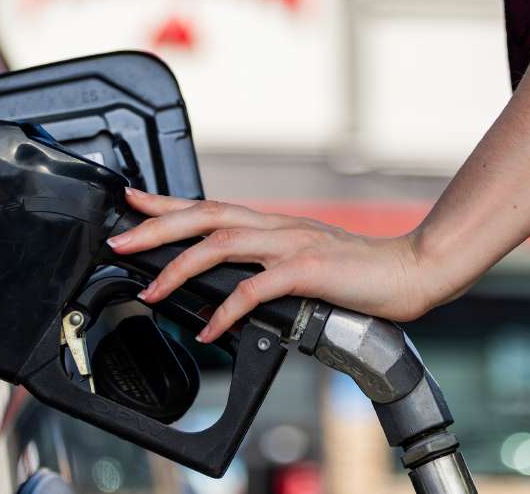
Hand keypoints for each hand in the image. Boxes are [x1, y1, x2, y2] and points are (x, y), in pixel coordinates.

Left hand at [107, 189, 448, 342]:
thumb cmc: (359, 273)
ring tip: (152, 291)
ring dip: (180, 268)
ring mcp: (291, 244)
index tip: (131, 201)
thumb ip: (266, 267)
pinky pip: (255, 288)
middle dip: (156, 227)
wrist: (409, 272)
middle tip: (120, 240)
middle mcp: (276, 226)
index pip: (209, 205)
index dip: (166, 203)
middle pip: (204, 216)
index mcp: (272, 224)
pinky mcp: (307, 269)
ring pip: (221, 244)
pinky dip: (226, 308)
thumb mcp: (303, 262)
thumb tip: (228, 288)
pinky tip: (209, 328)